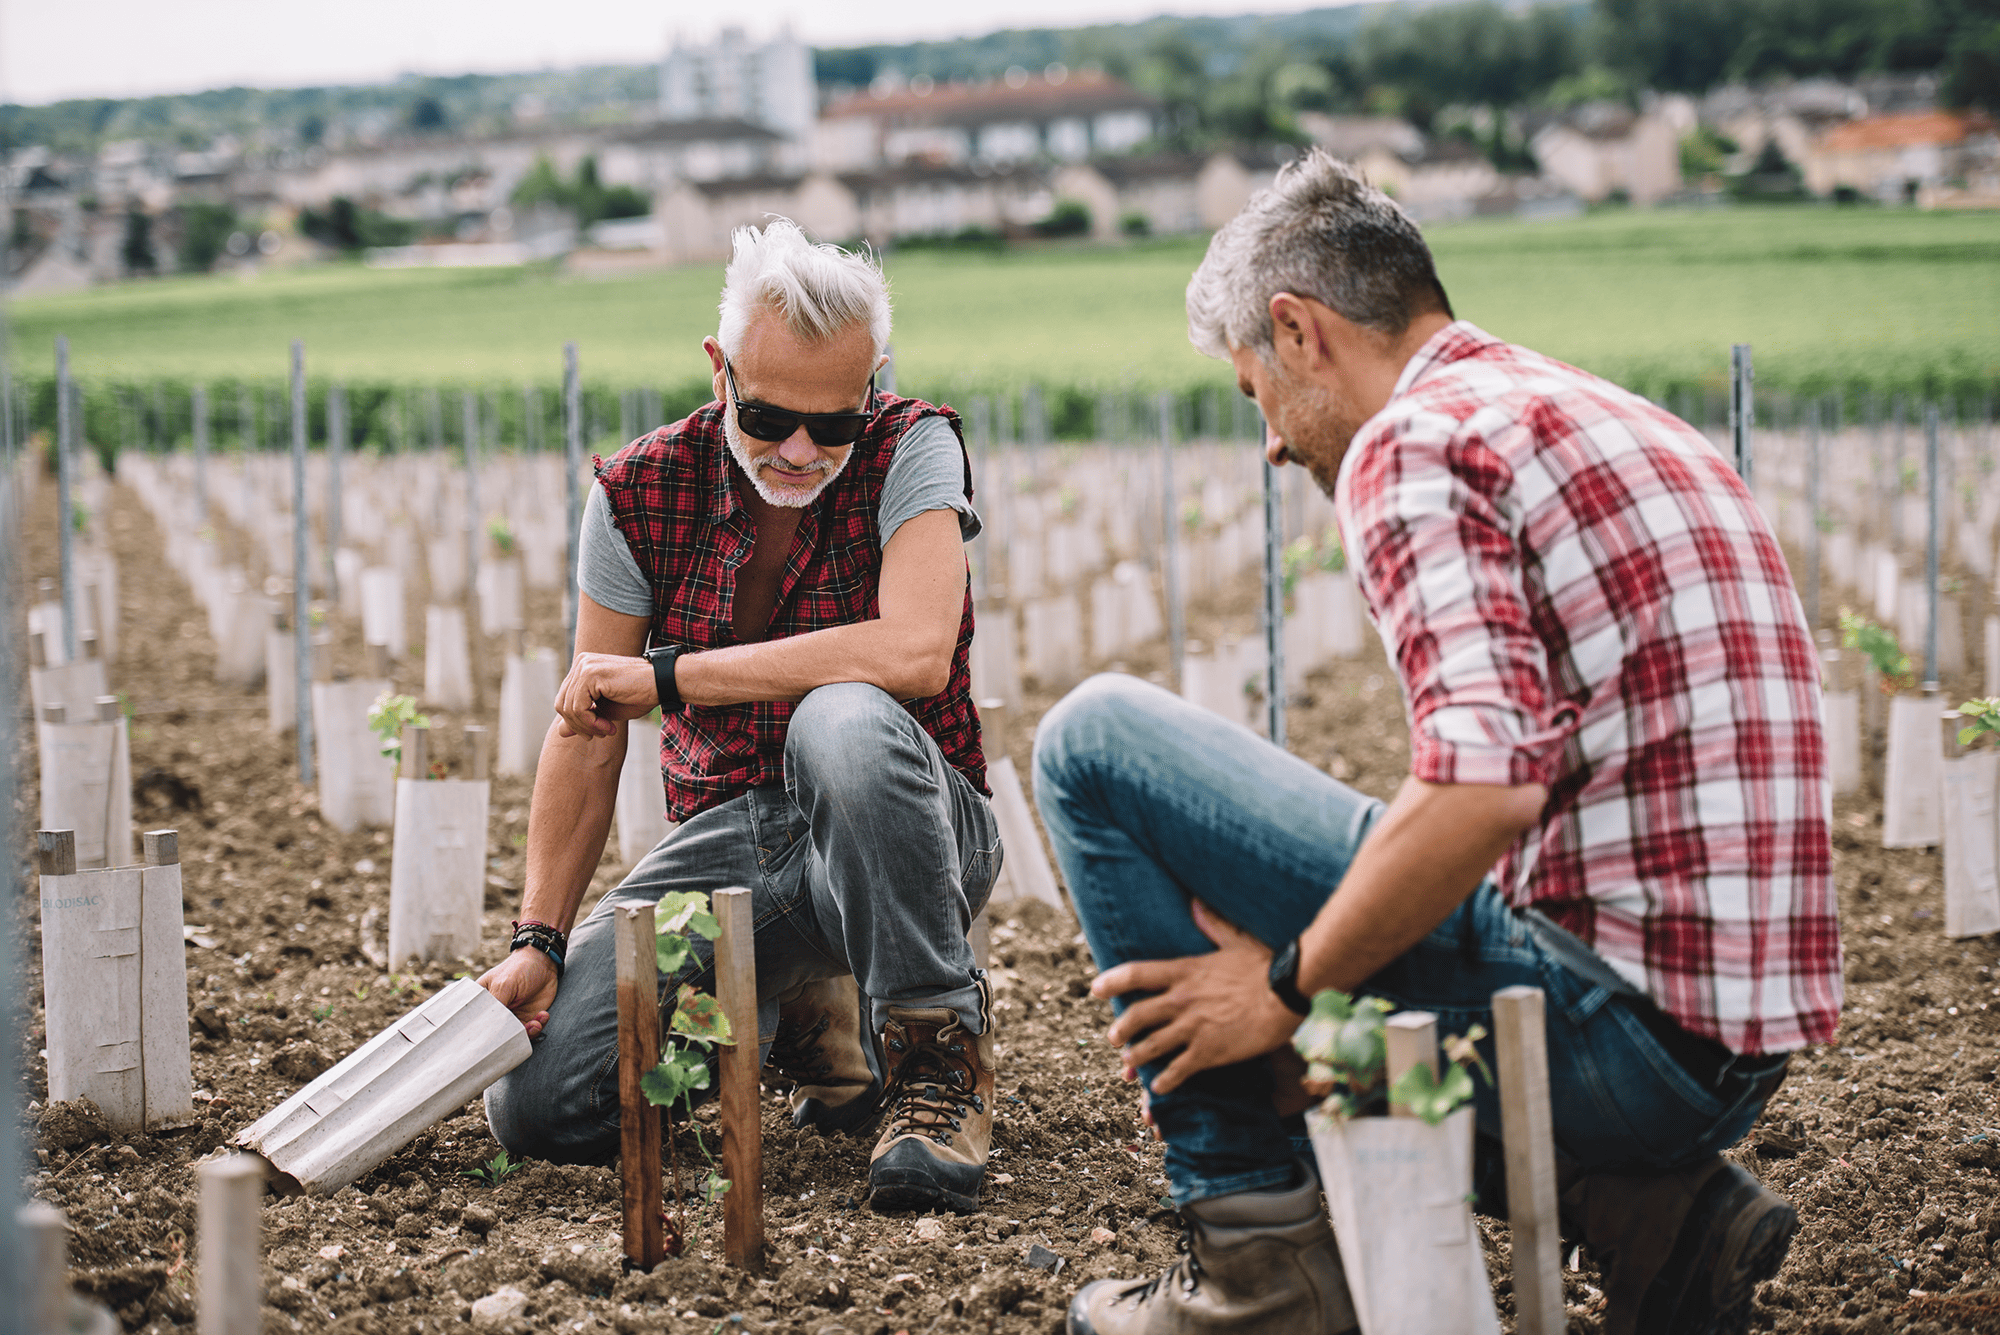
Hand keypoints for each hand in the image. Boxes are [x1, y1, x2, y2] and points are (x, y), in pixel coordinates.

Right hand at [478, 948, 559, 1037]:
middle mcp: (496, 1012)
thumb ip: (496, 1005)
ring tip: (535, 1023)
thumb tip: (489, 1028)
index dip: (482, 1034)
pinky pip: (531, 1031)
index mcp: (482, 1002)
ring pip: (515, 1036)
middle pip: (496, 1034)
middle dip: (509, 1037)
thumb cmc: (519, 968)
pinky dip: (538, 1026)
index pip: (476, 1023)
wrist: (544, 963)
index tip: (493, 1039)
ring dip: (527, 1032)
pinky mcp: (527, 1018)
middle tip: (519, 1031)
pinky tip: (542, 1015)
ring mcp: (512, 1016)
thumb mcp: (503, 984)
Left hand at [554, 651, 656, 738]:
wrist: (662, 683)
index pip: (564, 700)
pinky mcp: (590, 674)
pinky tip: (608, 726)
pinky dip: (591, 723)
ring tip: (606, 731)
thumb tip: (560, 732)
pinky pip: (578, 707)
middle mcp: (580, 663)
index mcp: (583, 667)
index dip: (577, 722)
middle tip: (600, 735)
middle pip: (562, 704)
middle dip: (579, 726)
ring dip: (587, 726)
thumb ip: (582, 718)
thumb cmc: (639, 696)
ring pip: (568, 708)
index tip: (598, 731)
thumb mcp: (606, 711)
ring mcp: (584, 666)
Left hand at [1091, 901, 1302, 1095]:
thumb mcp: (1235, 940)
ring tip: (1129, 1065)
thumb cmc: (1266, 965)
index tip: (1095, 989)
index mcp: (1184, 971)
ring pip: (1151, 1046)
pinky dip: (1165, 1081)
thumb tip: (1196, 902)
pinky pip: (1178, 1070)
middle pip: (1136, 1015)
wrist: (1288, 992)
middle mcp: (1182, 999)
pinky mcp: (1209, 1051)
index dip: (1111, 981)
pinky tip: (1160, 1086)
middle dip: (1120, 1029)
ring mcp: (1193, 1027)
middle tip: (1114, 1038)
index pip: (1136, 974)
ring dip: (1136, 1058)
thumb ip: (1212, 924)